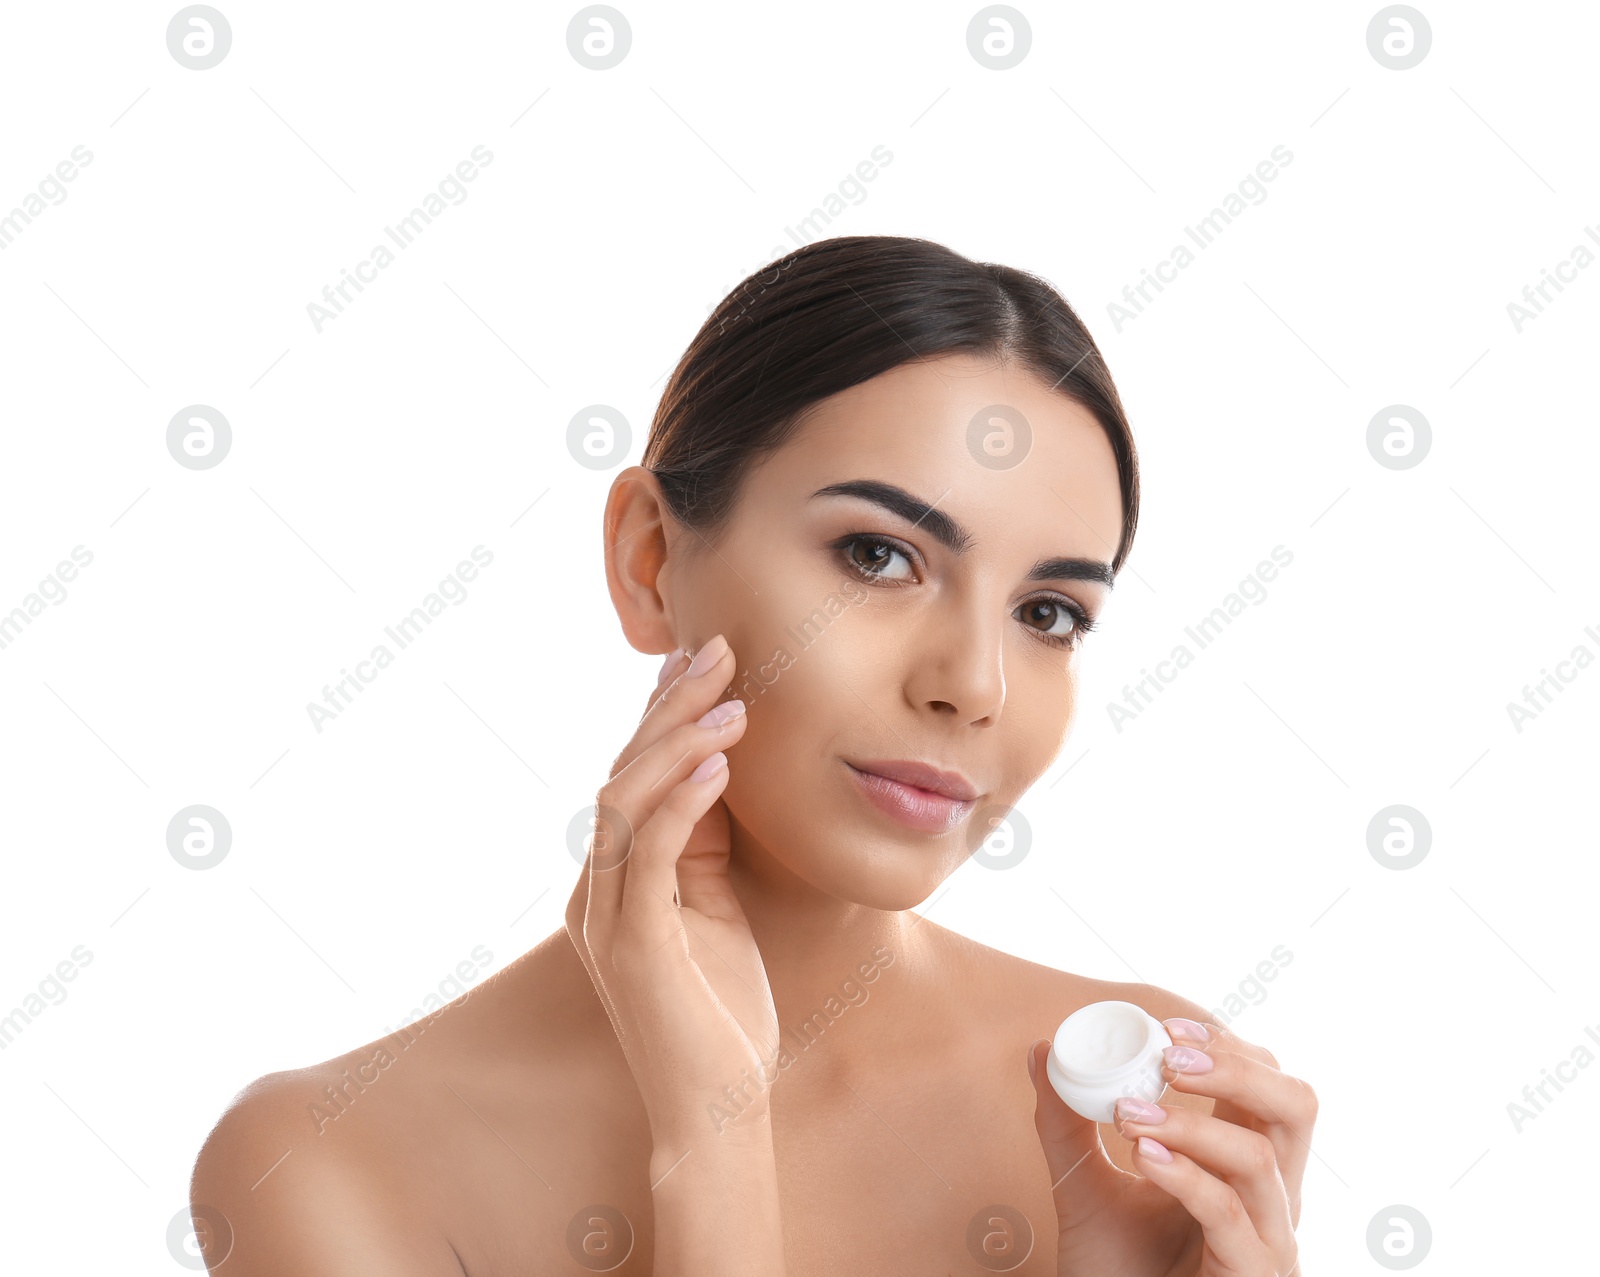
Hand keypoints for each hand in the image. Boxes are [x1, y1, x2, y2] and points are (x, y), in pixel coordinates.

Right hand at [564, 634, 779, 1154]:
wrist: (716, 1110)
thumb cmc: (722, 1012)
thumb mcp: (715, 905)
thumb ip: (704, 841)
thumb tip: (717, 764)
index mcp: (613, 881)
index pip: (631, 777)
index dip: (662, 714)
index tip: (702, 660)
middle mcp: (595, 892)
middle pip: (622, 774)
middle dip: (671, 708)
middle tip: (718, 651)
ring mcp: (606, 917)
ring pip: (625, 803)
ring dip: (679, 743)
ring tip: (733, 702)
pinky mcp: (633, 944)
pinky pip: (649, 854)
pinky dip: (682, 801)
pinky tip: (721, 764)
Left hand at [1026, 1019, 1315, 1275]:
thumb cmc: (1113, 1270)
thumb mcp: (1081, 1183)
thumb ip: (1065, 1120)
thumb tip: (1042, 1051)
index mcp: (1244, 1166)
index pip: (1268, 1085)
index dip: (1228, 1045)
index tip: (1166, 1028)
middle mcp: (1271, 1199)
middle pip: (1297, 1108)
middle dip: (1238, 1067)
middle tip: (1170, 1057)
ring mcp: (1268, 1241)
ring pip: (1261, 1159)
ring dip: (1193, 1123)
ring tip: (1129, 1113)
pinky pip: (1231, 1216)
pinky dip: (1187, 1176)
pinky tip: (1144, 1153)